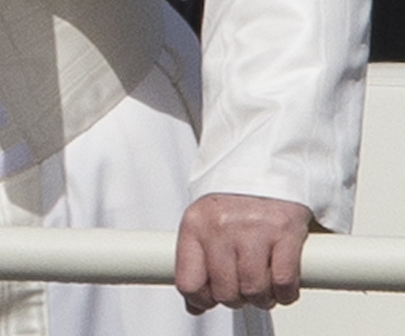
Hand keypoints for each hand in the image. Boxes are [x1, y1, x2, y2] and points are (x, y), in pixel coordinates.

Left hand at [175, 193, 312, 311]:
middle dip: (238, 300)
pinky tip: (282, 286)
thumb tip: (194, 307)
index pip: (188, 282)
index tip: (213, 299)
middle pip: (225, 291)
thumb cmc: (233, 202)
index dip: (203, 299)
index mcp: (195, 226)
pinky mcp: (285, 232)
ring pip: (254, 290)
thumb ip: (196, 264)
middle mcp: (220, 227)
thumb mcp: (204, 224)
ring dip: (262, 299)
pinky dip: (285, 293)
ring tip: (264, 289)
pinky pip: (283, 281)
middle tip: (245, 291)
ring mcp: (252, 229)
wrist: (265, 166)